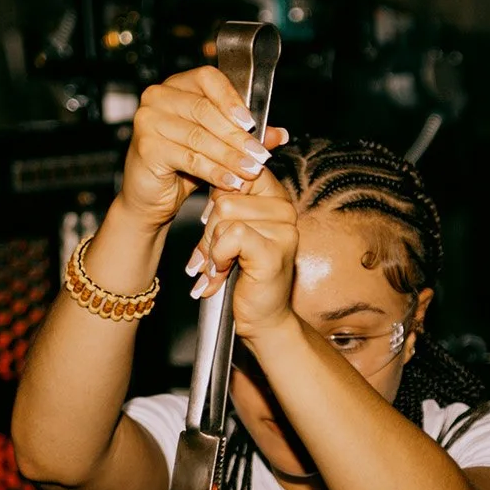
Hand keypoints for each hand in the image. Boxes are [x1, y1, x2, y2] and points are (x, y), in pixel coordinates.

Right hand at [117, 67, 288, 229]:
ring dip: (230, 156)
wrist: (150, 196)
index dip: (231, 99)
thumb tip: (280, 134)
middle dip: (236, 136)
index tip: (251, 124)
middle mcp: (158, 97)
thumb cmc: (181, 165)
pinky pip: (189, 158)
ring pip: (199, 137)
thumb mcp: (217, 145)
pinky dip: (214, 172)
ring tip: (250, 171)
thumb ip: (245, 135)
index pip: (208, 79)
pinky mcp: (146, 148)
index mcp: (176, 86)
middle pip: (205, 110)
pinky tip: (231, 182)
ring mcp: (148, 121)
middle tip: (259, 155)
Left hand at [186, 180, 299, 340]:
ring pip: (224, 214)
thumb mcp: (231, 230)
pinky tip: (223, 272)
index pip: (236, 171)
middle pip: (224, 195)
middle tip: (214, 255)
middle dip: (209, 230)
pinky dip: (218, 256)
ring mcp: (283, 230)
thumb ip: (225, 201)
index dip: (215, 198)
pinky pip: (231, 235)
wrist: (262, 318)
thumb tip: (204, 171)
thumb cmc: (245, 276)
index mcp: (275, 197)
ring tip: (219, 266)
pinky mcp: (274, 251)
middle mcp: (284, 209)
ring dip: (212, 247)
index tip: (214, 225)